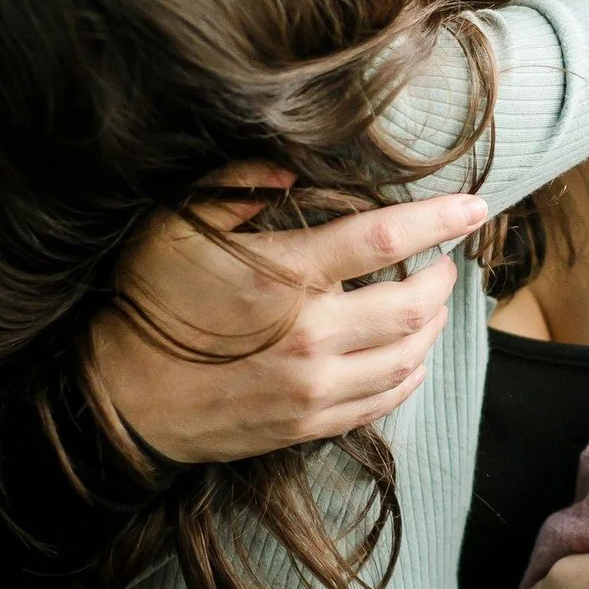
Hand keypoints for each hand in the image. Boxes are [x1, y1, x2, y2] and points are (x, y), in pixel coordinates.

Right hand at [92, 162, 487, 463]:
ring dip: (433, 325)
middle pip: (415, 305)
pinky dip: (409, 373)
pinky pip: (383, 400)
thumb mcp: (175, 226)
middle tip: (444, 260)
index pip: (385, 240)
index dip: (439, 219)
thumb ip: (236, 185)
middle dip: (443, 278)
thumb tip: (290, 165)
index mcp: (284, 275)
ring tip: (430, 302)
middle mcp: (310, 335)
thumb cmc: (146, 301)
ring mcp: (312, 387)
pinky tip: (410, 355)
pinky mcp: (308, 424)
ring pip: (408, 356)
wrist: (115, 399)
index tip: (474, 206)